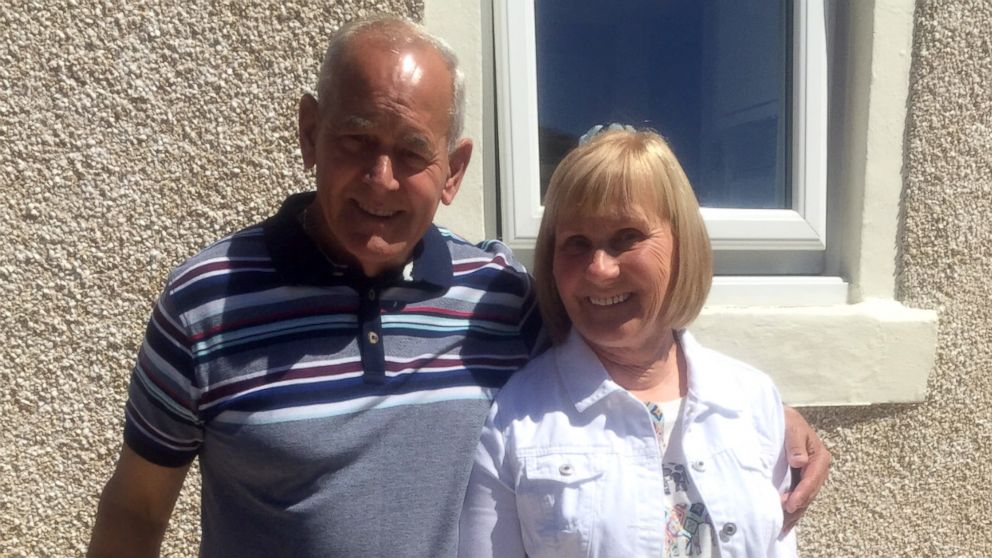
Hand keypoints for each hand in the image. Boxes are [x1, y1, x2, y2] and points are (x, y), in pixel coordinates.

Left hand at [780, 405, 830, 533]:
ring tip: (784, 525)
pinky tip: (786, 520)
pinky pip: (799, 495)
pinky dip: (793, 508)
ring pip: (805, 497)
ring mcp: (810, 474)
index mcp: (819, 455)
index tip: (789, 504)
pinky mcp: (800, 478)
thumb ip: (795, 443)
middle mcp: (818, 467)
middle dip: (798, 506)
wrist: (780, 417)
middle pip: (810, 492)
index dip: (801, 493)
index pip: (811, 479)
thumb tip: (800, 461)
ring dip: (796, 512)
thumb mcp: (791, 426)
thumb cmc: (786, 420)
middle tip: (784, 519)